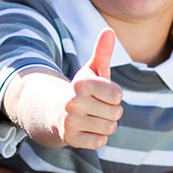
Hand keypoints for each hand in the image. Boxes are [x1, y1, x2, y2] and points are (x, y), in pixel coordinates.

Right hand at [58, 28, 122, 148]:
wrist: (56, 111)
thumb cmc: (83, 90)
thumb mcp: (93, 70)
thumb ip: (102, 51)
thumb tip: (109, 30)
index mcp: (81, 82)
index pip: (117, 95)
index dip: (114, 96)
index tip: (102, 94)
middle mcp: (72, 101)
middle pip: (116, 113)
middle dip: (112, 112)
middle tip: (97, 108)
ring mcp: (69, 120)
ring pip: (109, 128)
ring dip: (106, 125)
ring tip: (93, 118)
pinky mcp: (69, 137)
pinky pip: (99, 142)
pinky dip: (98, 138)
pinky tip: (87, 129)